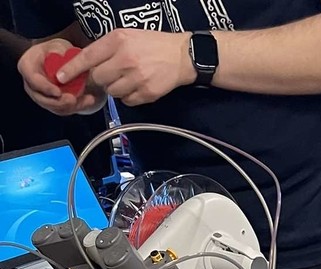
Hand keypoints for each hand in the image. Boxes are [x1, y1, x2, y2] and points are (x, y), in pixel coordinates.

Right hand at [18, 39, 106, 115]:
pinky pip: (63, 110)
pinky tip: (89, 100)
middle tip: (74, 100)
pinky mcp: (52, 104)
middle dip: (60, 102)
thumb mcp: (58, 46)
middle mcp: (31, 84)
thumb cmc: (56, 51)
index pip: (33, 80)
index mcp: (28, 66)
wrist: (62, 61)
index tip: (58, 92)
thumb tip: (65, 60)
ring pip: (54, 107)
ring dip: (72, 106)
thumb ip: (60, 52)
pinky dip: (77, 107)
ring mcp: (41, 96)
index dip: (46, 88)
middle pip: (42, 99)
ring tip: (87, 100)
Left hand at [56, 29, 193, 106]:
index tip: (61, 77)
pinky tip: (137, 86)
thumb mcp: (126, 36)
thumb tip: (86, 66)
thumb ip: (106, 49)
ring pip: (112, 92)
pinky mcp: (146, 93)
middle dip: (101, 79)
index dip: (73, 69)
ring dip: (115, 88)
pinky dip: (128, 97)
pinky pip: (126, 101)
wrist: (180, 56)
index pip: (88, 57)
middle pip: (98, 78)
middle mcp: (126, 59)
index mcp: (118, 41)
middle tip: (111, 74)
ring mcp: (137, 78)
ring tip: (128, 79)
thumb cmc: (151, 45)